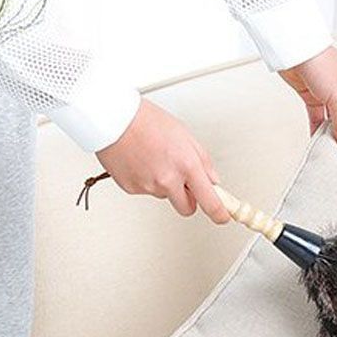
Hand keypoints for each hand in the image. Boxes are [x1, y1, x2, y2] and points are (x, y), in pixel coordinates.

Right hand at [96, 99, 229, 223]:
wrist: (113, 119)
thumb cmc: (146, 121)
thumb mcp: (185, 135)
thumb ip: (202, 161)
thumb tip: (212, 180)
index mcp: (186, 165)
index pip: (210, 201)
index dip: (219, 213)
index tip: (223, 216)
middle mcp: (168, 180)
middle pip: (187, 208)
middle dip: (188, 199)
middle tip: (183, 184)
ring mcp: (149, 187)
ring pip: (164, 195)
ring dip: (164, 184)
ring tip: (154, 159)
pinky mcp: (132, 189)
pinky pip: (146, 190)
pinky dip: (146, 180)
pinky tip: (140, 162)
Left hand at [279, 46, 336, 153]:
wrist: (295, 52)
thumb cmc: (321, 65)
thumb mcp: (336, 97)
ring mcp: (331, 94)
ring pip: (336, 120)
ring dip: (333, 135)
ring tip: (332, 153)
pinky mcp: (314, 97)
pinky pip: (319, 118)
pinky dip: (318, 130)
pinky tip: (316, 144)